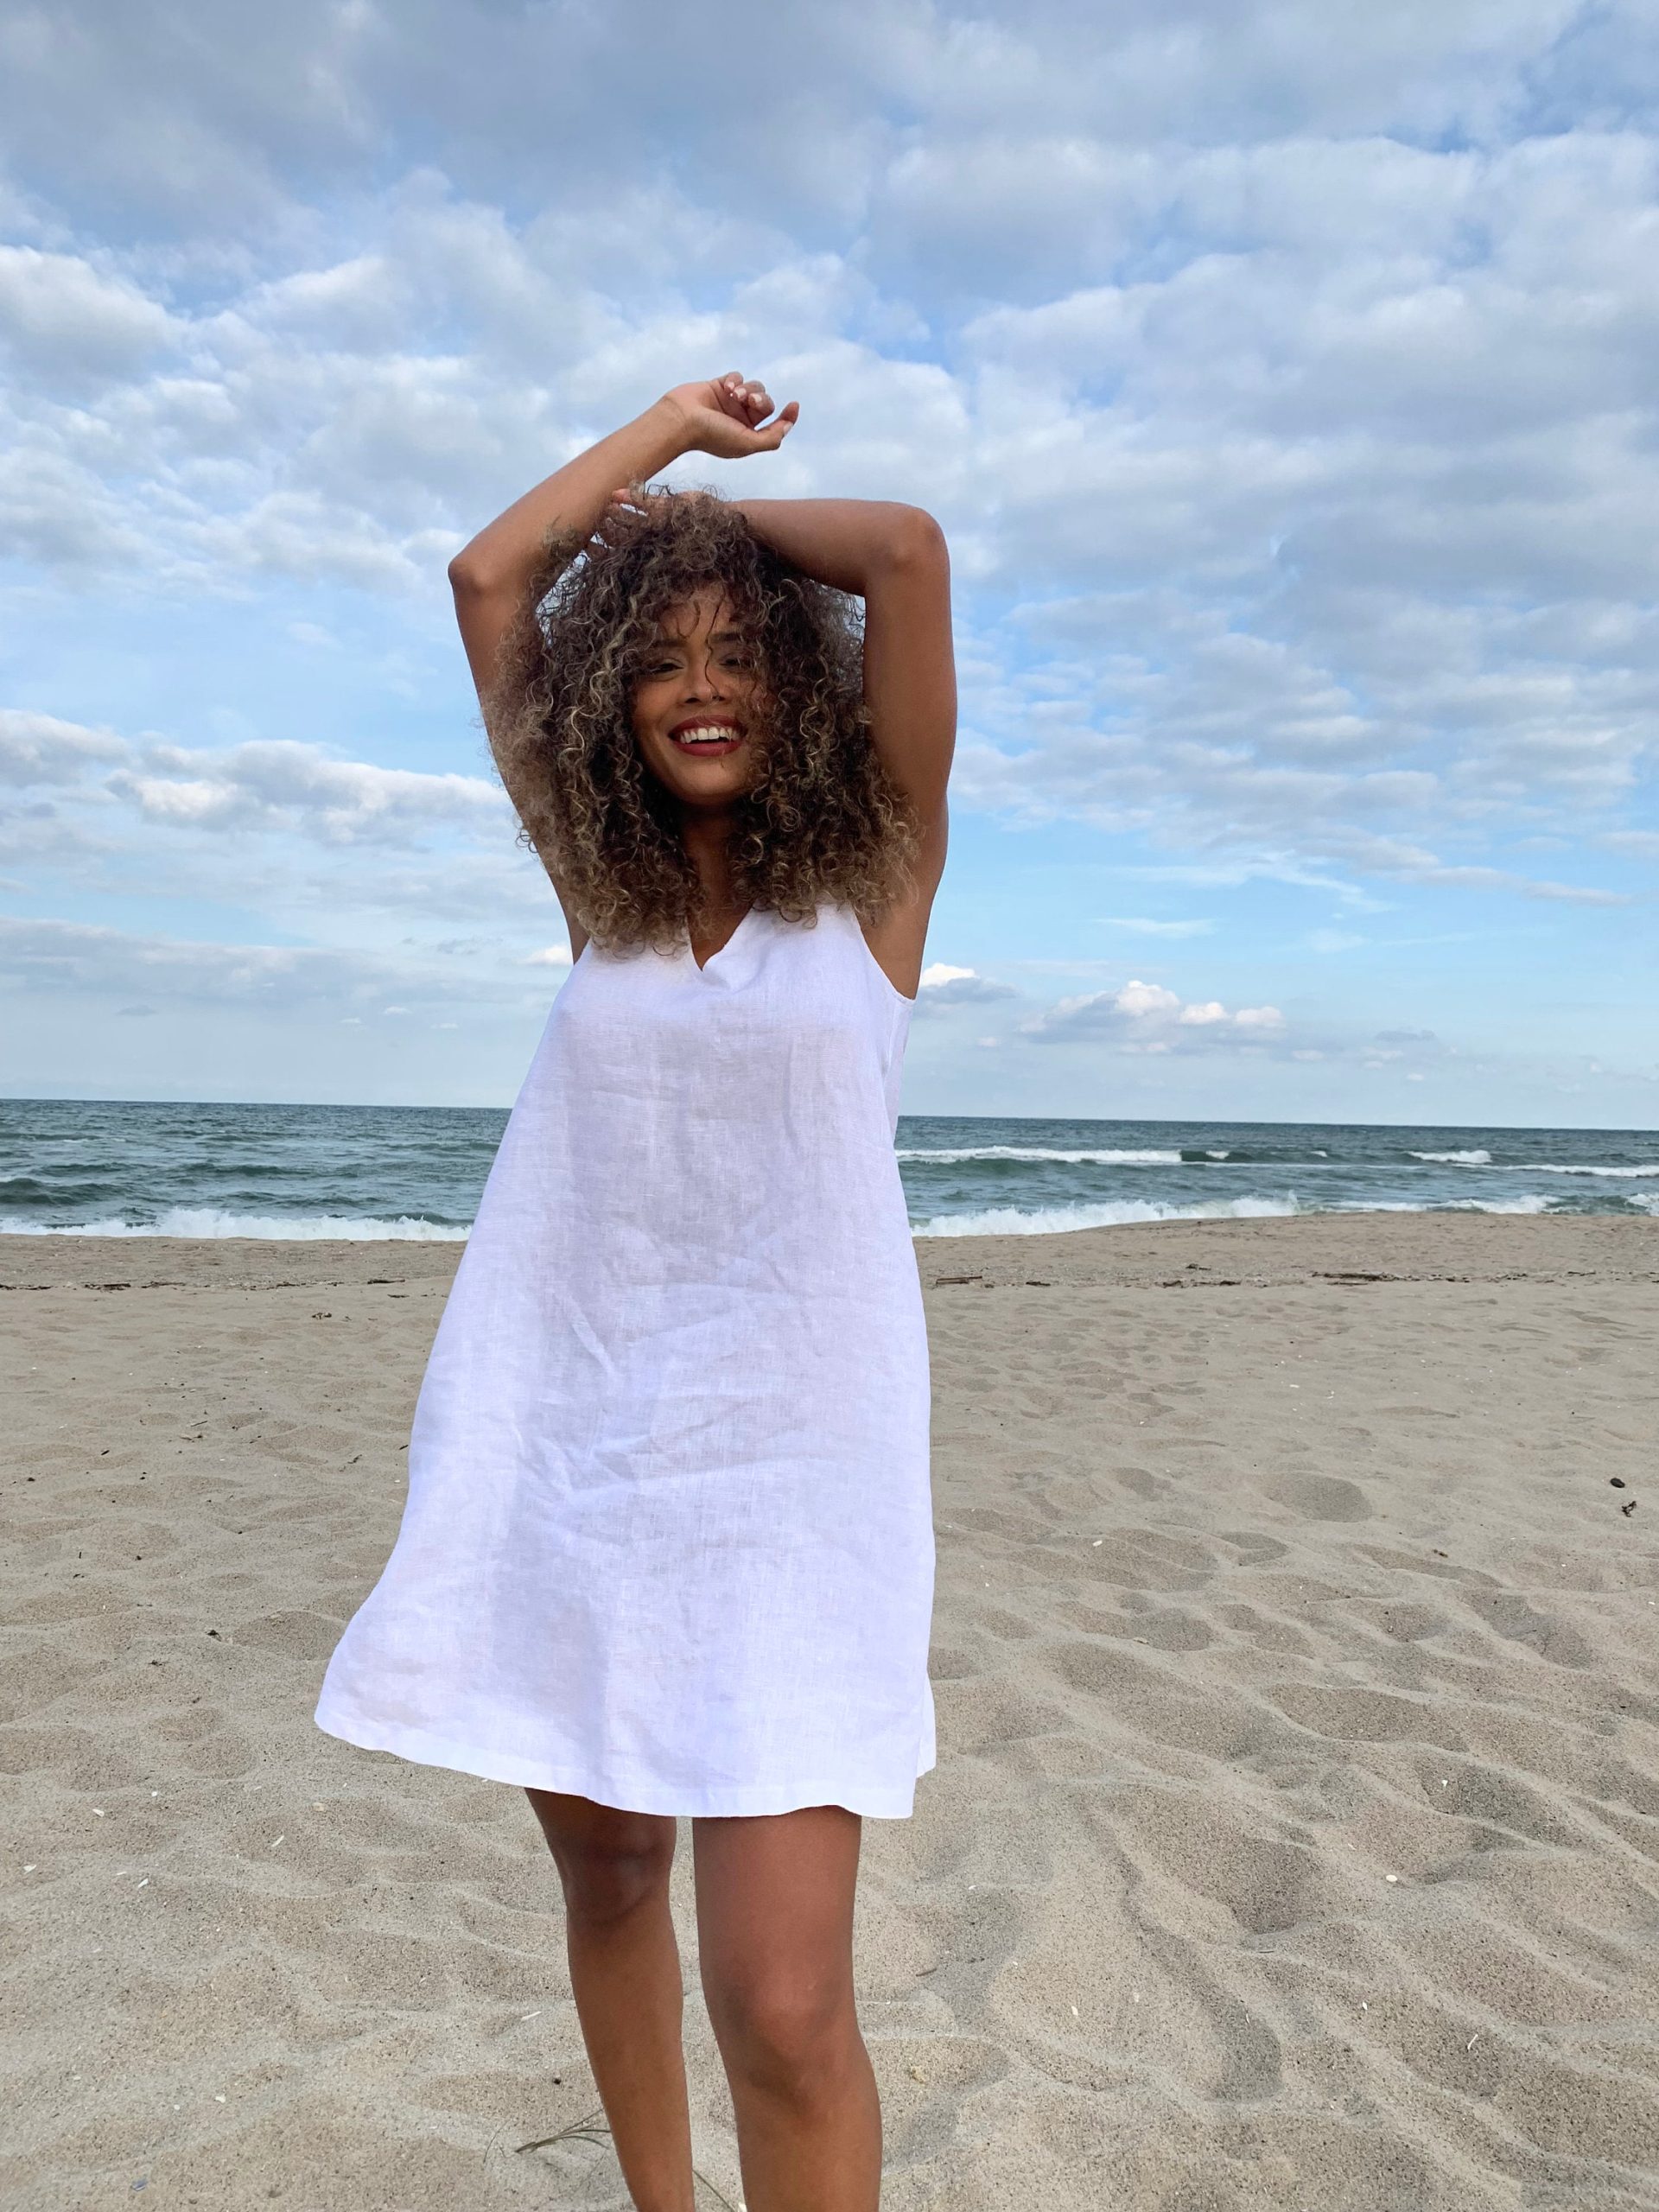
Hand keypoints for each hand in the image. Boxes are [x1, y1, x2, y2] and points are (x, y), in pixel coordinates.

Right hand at [662, 371, 798, 458]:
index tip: (794, 404)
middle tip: (749, 401)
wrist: (680, 420)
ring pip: (754, 387)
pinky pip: (737, 376)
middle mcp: (741, 419)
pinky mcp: (719, 386)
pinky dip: (735, 379)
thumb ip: (771, 438)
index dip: (788, 416)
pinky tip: (726, 388)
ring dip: (748, 388)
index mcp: (748, 436)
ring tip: (734, 394)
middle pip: (766, 402)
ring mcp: (730, 402)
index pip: (775, 424)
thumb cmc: (712, 435)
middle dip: (761, 399)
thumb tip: (788, 426)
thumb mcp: (747, 443)